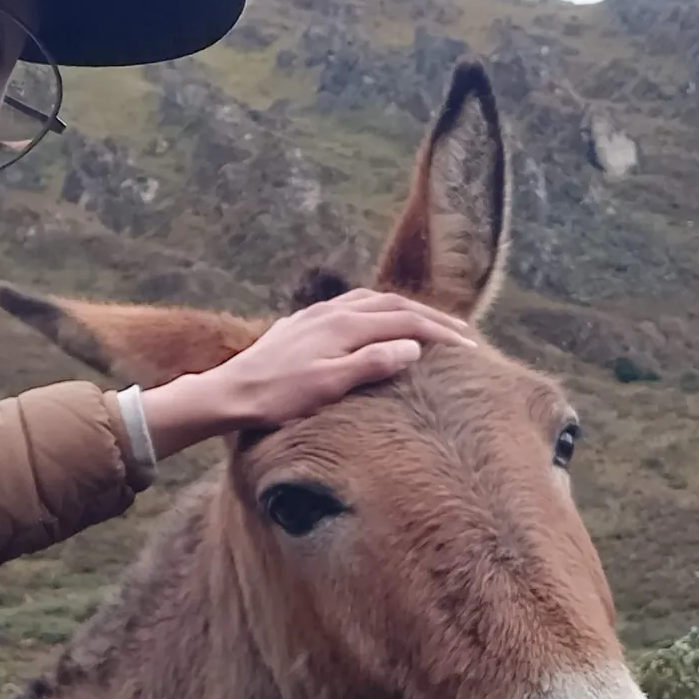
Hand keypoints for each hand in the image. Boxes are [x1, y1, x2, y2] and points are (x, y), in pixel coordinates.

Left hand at [140, 289, 474, 458]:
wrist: (228, 393)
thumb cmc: (277, 398)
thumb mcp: (329, 385)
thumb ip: (372, 363)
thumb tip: (413, 347)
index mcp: (345, 325)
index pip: (406, 320)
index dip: (440, 332)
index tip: (469, 347)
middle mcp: (333, 311)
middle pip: (393, 304)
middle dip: (431, 317)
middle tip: (462, 333)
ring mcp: (316, 314)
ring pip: (371, 300)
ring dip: (404, 309)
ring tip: (427, 323)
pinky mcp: (302, 323)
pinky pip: (350, 304)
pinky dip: (376, 309)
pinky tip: (375, 321)